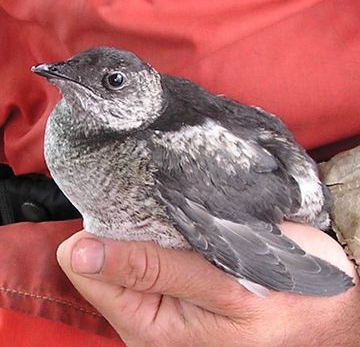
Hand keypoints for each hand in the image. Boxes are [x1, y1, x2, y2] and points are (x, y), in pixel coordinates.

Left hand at [57, 222, 359, 346]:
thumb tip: (78, 253)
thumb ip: (154, 270)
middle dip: (128, 228)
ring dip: (150, 224)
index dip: (104, 236)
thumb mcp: (226, 287)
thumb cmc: (290, 301)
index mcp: (152, 327)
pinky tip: (187, 218)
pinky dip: (166, 225)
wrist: (330, 301)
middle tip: (164, 207)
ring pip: (130, 246)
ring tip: (181, 211)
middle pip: (105, 257)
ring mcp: (166, 296)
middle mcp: (151, 316)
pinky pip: (154, 244)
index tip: (130, 207)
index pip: (89, 271)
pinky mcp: (181, 278)